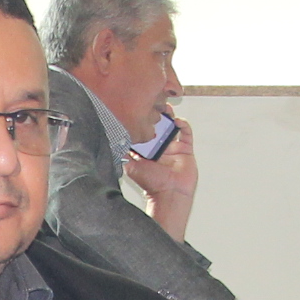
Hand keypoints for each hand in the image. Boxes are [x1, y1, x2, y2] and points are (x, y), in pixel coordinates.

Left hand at [121, 117, 199, 240]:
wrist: (169, 194)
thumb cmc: (152, 184)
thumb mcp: (131, 167)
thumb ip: (124, 155)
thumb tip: (113, 143)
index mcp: (147, 151)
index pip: (145, 131)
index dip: (143, 121)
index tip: (139, 111)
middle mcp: (160, 148)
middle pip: (159, 126)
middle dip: (156, 115)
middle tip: (153, 105)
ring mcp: (173, 148)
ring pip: (172, 126)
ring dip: (169, 116)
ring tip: (165, 107)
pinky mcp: (185, 150)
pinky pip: (186, 133)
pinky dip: (183, 124)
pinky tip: (176, 121)